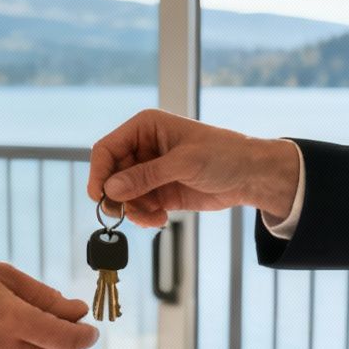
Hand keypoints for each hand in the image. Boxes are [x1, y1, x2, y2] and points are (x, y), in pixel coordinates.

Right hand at [88, 109, 301, 228]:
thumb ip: (147, 176)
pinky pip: (137, 207)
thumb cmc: (223, 155)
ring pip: (122, 196)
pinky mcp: (158, 192)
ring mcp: (149, 172)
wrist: (250, 176)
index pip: (107, 149)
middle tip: (126, 214)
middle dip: (117, 197)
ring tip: (153, 219)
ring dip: (132, 211)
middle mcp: (142, 148)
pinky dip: (143, 217)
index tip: (100, 196)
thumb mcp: (184, 163)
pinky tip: (160, 220)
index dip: (99, 172)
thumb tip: (112, 188)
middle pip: (110, 176)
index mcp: (144, 127)